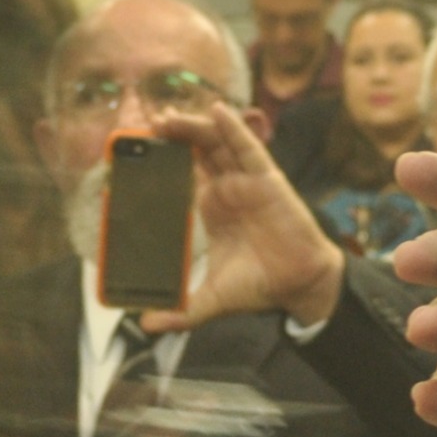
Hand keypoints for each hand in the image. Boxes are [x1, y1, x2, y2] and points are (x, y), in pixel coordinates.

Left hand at [140, 98, 343, 333]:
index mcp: (212, 206)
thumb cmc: (259, 284)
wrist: (298, 285)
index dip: (164, 155)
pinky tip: (218, 111)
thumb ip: (181, 310)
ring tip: (168, 118)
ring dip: (194, 126)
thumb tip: (147, 326)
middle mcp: (228, 188)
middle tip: (148, 124)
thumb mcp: (212, 297)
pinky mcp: (268, 179)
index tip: (138, 146)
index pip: (184, 171)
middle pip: (197, 149)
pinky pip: (250, 148)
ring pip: (218, 143)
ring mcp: (247, 181)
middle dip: (174, 134)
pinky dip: (234, 128)